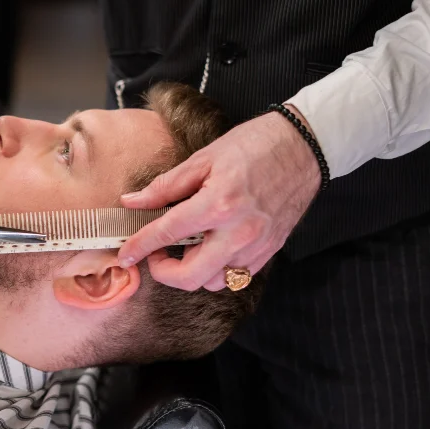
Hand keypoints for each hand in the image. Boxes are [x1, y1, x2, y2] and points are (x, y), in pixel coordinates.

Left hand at [117, 106, 321, 290]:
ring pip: (213, 282)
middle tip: (157, 253)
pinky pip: (235, 277)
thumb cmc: (254, 146)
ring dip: (193, 270)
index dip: (140, 246)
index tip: (126, 254)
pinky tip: (212, 245)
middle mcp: (239, 232)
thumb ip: (165, 187)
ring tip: (189, 244)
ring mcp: (257, 246)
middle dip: (164, 272)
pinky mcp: (270, 252)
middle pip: (190, 277)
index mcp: (218, 204)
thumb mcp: (203, 159)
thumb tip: (132, 202)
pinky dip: (217, 268)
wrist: (303, 147)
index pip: (167, 234)